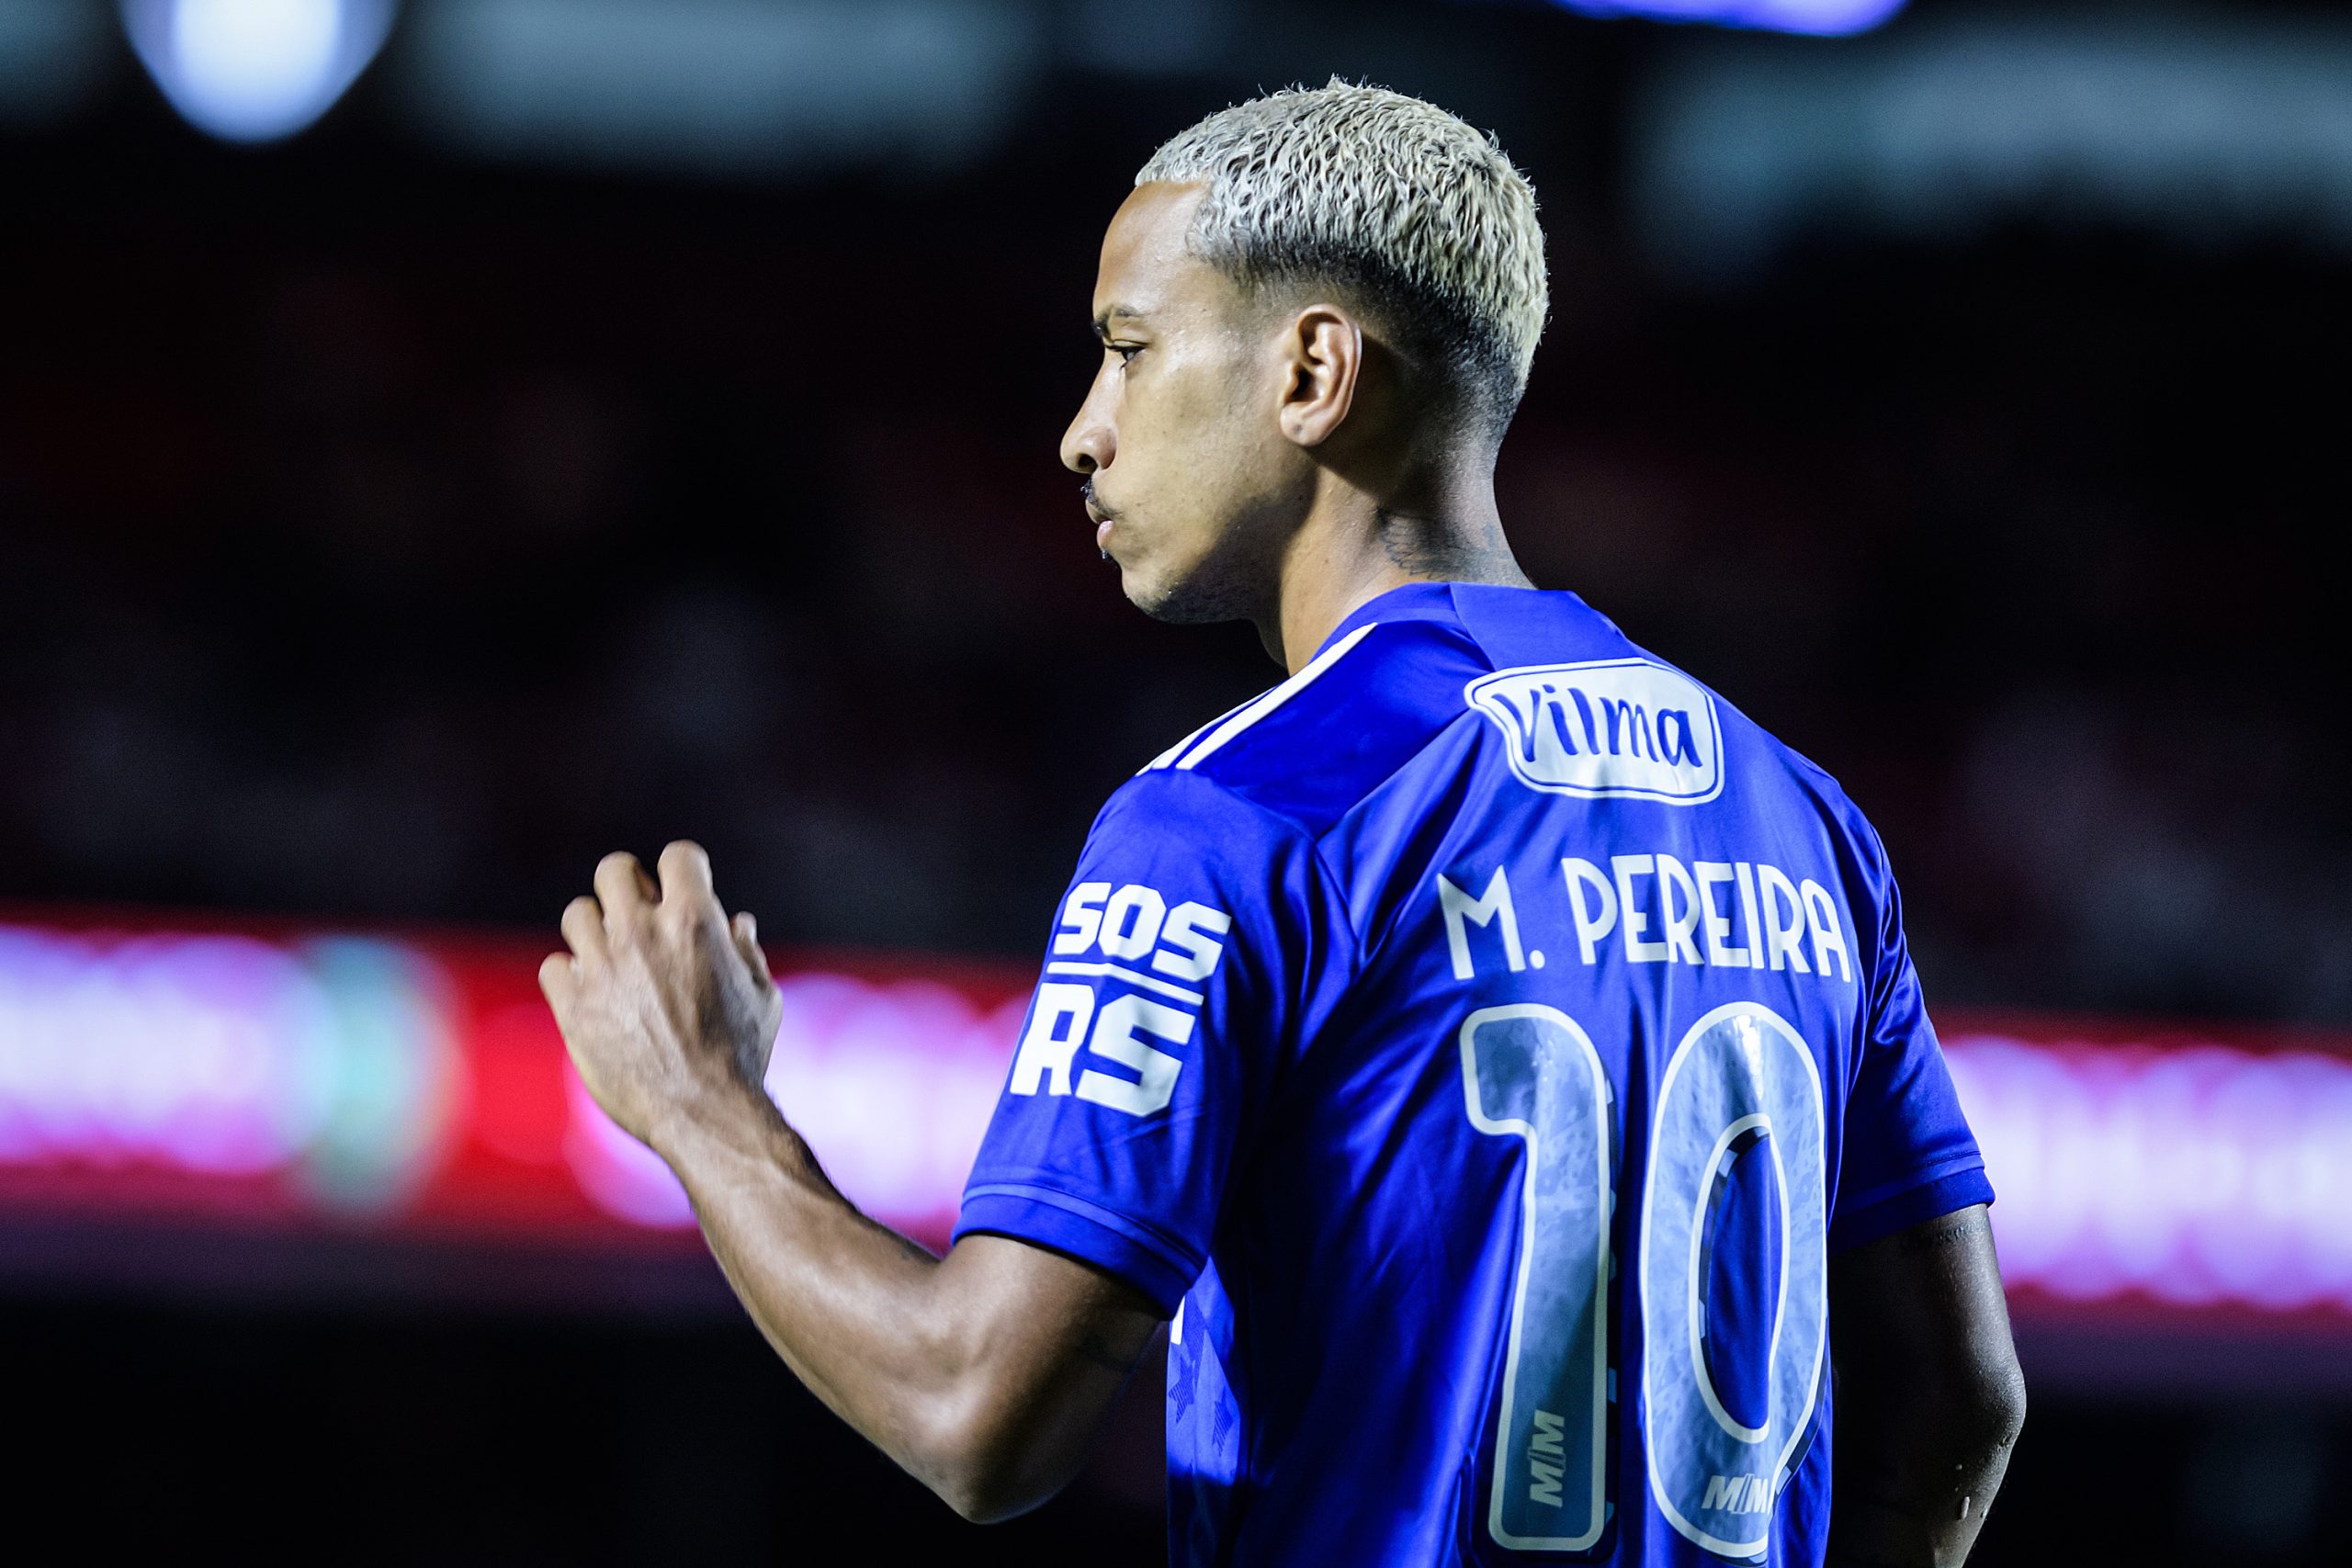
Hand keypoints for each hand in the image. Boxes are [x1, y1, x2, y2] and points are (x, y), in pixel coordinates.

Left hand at [539, 840, 782, 1150]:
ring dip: (597, 931)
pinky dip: (571, 977)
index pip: (678, 854)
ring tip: (614, 961)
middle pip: (614, 869)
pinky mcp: (572, 1004)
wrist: (702, 1113)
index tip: (684, 892)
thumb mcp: (763, 998)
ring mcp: (602, 966)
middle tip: (640, 918)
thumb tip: (736, 923)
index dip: (684, 870)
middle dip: (629, 886)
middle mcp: (642, 932)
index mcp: (694, 920)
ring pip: (578, 913)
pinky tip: (593, 996)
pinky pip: (554, 965)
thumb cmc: (742, 1056)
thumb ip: (747, 953)